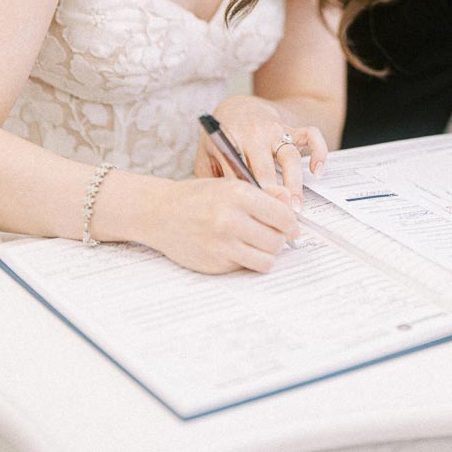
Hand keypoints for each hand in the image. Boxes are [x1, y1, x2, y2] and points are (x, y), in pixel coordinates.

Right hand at [145, 177, 298, 273]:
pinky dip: (247, 260)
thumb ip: (263, 194)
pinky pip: (246, 267)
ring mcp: (221, 245)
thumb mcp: (230, 185)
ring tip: (259, 244)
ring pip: (266, 260)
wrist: (161, 213)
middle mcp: (230, 220)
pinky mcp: (215, 264)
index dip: (291, 222)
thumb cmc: (197, 196)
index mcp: (238, 195)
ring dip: (267, 254)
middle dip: (280, 239)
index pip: (282, 215)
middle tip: (274, 235)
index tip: (291, 225)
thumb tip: (290, 203)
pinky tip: (237, 248)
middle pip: (277, 240)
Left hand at [194, 94, 328, 209]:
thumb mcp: (207, 152)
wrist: (239, 105)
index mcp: (229, 140)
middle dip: (273, 195)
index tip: (253, 217)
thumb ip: (210, 176)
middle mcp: (253, 134)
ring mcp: (275, 130)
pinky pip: (311, 135)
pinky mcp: (292, 127)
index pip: (237, 172)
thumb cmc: (223, 136)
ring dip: (294, 183)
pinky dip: (318, 152)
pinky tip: (317, 172)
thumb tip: (222, 207)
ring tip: (296, 207)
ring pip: (289, 156)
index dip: (246, 196)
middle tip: (278, 219)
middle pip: (264, 168)